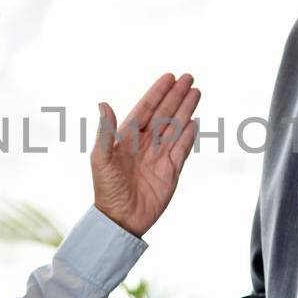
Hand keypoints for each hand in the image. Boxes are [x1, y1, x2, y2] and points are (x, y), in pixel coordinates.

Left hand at [91, 73, 200, 237]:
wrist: (121, 220)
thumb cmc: (106, 190)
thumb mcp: (100, 158)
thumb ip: (105, 131)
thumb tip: (103, 103)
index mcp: (126, 139)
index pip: (145, 109)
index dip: (157, 93)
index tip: (168, 77)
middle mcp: (144, 144)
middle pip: (164, 114)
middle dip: (176, 96)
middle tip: (188, 77)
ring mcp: (159, 157)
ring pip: (175, 128)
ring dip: (185, 110)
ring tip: (196, 92)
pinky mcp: (171, 172)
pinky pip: (182, 149)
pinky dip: (189, 136)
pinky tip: (195, 121)